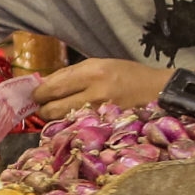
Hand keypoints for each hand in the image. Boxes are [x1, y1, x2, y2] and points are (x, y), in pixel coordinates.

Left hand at [35, 58, 169, 121]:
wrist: (159, 91)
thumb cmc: (128, 75)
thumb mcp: (100, 64)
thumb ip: (70, 75)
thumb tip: (42, 85)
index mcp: (92, 72)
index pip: (52, 87)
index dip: (38, 93)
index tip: (36, 95)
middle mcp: (95, 93)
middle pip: (52, 108)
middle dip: (43, 108)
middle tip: (44, 106)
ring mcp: (100, 113)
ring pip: (62, 122)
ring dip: (55, 119)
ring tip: (59, 113)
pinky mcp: (105, 128)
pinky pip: (77, 129)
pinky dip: (69, 126)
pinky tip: (72, 122)